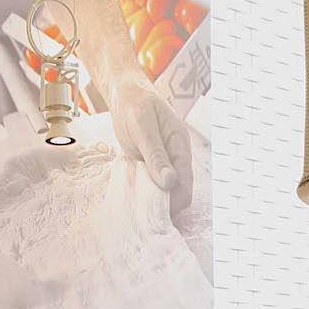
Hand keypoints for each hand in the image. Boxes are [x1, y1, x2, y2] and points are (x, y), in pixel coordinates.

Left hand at [111, 79, 194, 216]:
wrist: (123, 90)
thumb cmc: (134, 103)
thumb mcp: (143, 128)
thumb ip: (156, 155)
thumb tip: (169, 182)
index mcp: (180, 145)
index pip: (185, 181)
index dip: (175, 200)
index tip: (157, 213)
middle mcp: (175, 155)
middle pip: (178, 189)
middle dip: (166, 204)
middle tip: (145, 217)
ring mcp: (163, 159)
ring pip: (165, 188)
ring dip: (154, 199)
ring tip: (138, 211)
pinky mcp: (149, 162)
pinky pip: (151, 182)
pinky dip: (144, 191)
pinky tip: (133, 198)